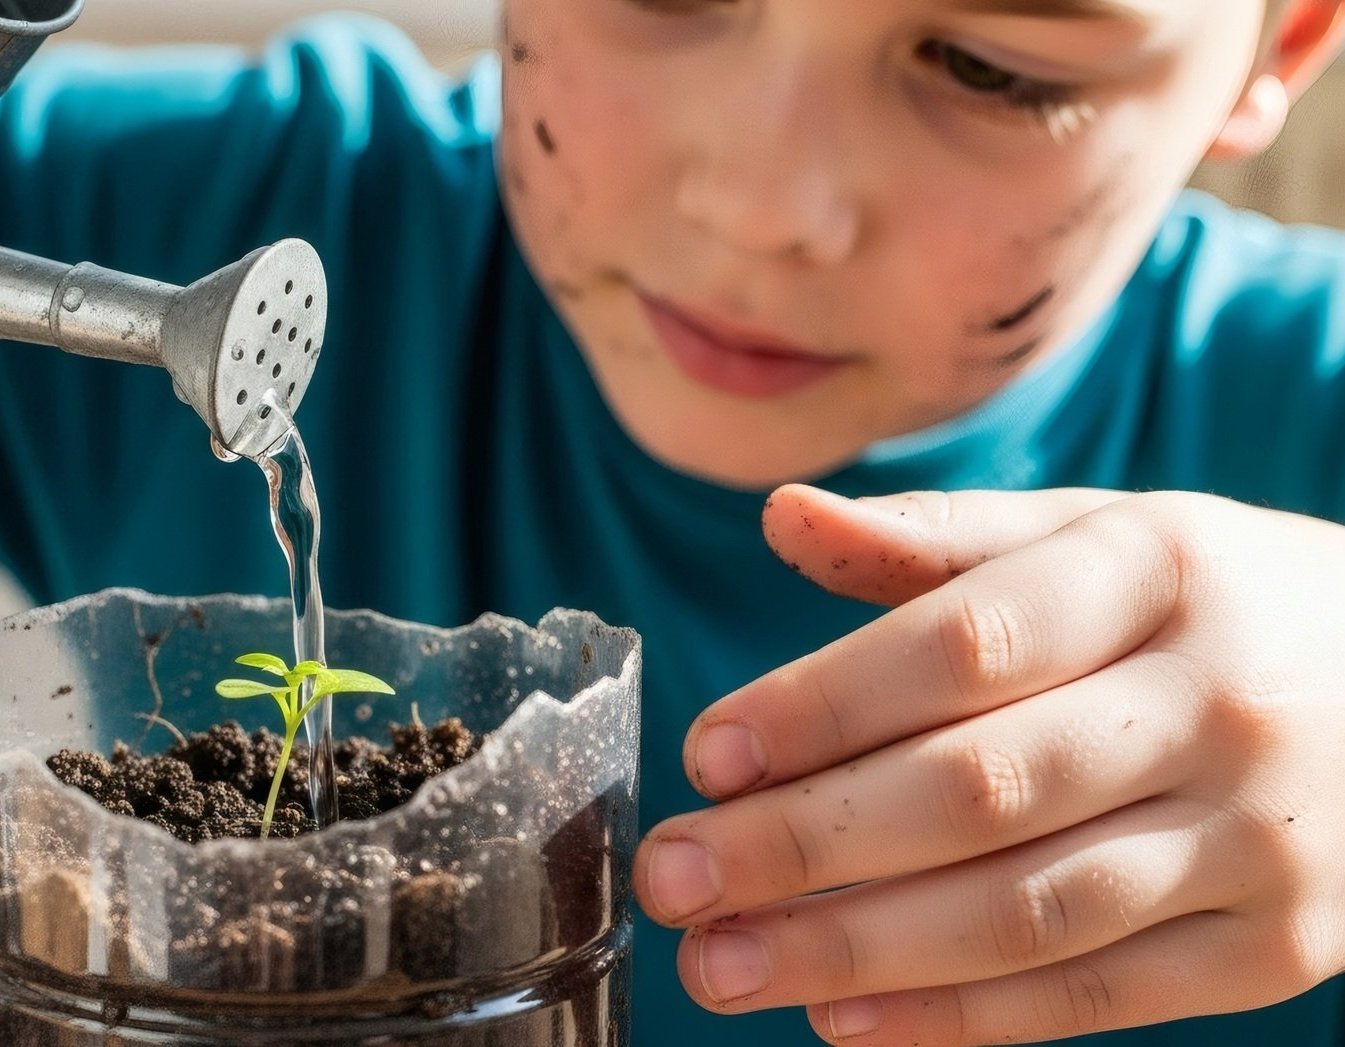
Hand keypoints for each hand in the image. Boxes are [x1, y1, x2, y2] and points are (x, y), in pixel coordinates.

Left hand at [633, 486, 1344, 1044]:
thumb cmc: (1204, 601)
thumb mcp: (1094, 534)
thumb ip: (937, 537)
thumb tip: (783, 517)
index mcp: (1156, 570)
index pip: (963, 641)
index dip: (823, 705)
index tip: (708, 756)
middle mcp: (1214, 703)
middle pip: (979, 789)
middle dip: (805, 843)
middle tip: (675, 880)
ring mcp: (1257, 839)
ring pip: (1027, 911)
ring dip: (856, 951)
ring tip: (724, 965)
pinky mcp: (1274, 950)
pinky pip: (1098, 997)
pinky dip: (962, 1019)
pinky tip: (844, 1021)